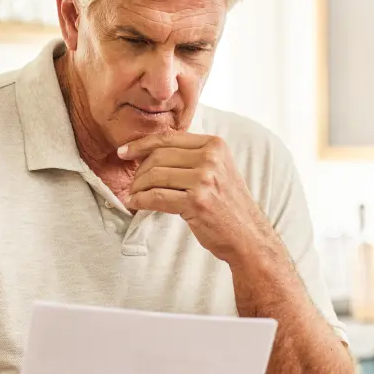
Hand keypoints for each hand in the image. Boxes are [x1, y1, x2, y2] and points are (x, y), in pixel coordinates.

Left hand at [120, 132, 278, 265]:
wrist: (248, 236)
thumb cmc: (228, 205)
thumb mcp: (218, 170)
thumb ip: (193, 157)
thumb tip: (152, 151)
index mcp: (215, 145)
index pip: (169, 138)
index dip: (142, 144)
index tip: (125, 152)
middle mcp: (211, 158)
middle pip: (159, 156)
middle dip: (139, 171)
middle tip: (133, 184)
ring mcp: (204, 179)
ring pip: (155, 175)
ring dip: (138, 187)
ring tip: (134, 196)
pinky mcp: (196, 201)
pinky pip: (156, 197)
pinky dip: (141, 201)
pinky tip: (136, 204)